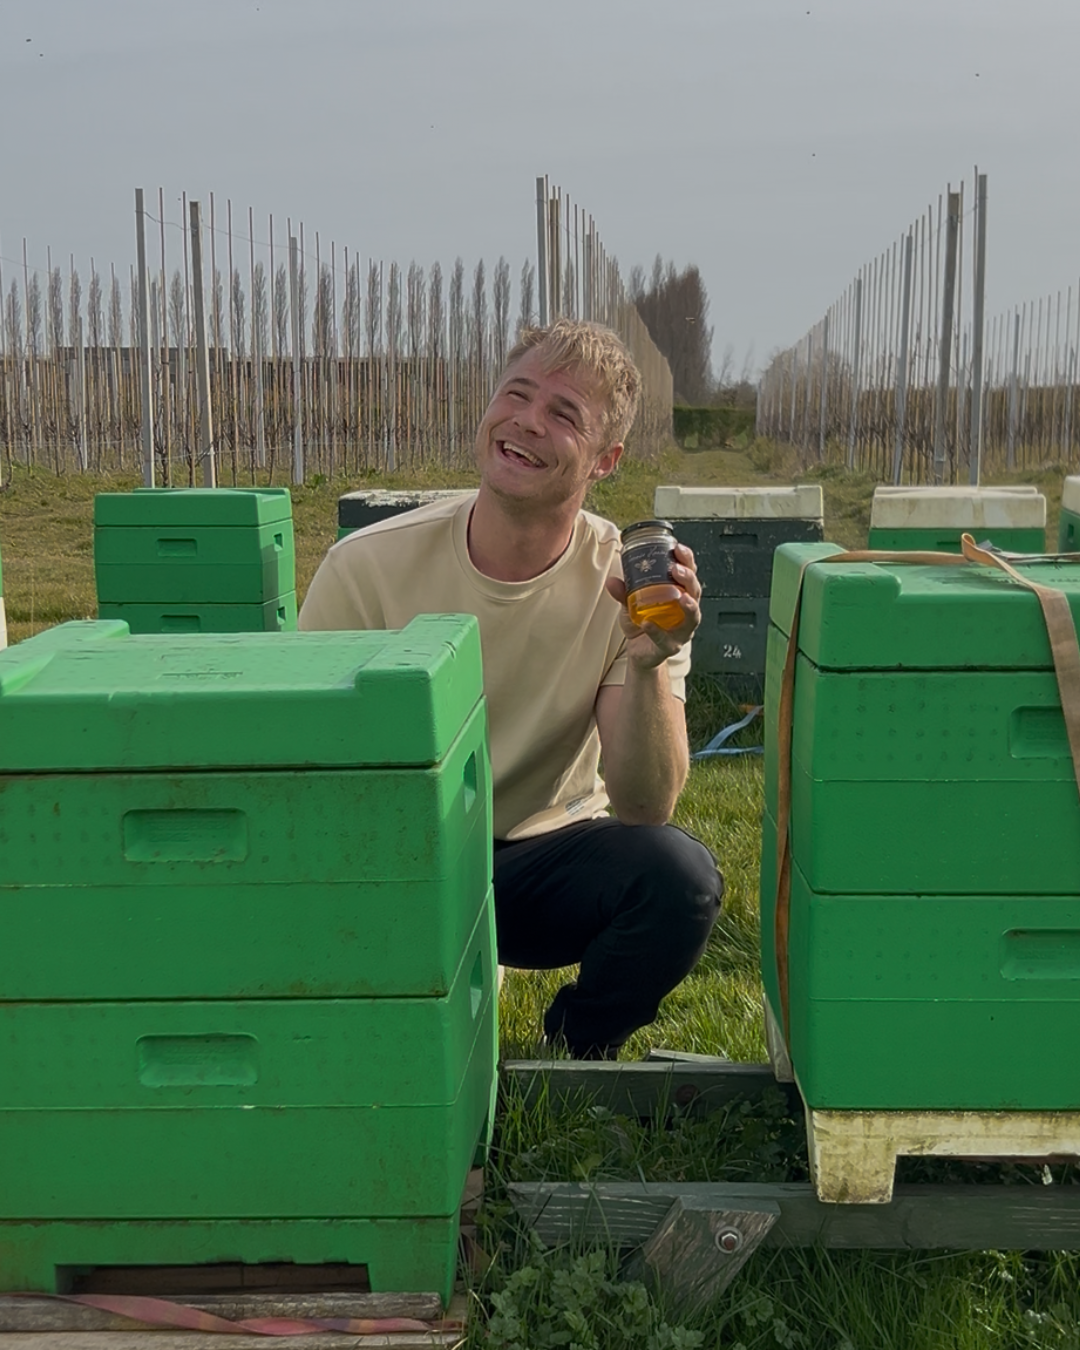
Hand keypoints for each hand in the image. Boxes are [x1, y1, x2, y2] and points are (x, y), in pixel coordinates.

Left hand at [605, 542, 701, 668]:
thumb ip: (624, 592)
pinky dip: (657, 631)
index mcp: (679, 594)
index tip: (678, 548)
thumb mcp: (631, 604)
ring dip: (689, 605)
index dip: (687, 560)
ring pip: (692, 617)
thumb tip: (612, 580)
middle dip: (689, 578)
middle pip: (695, 591)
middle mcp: (685, 611)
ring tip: (680, 596)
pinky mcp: (671, 646)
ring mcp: (681, 630)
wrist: (639, 652)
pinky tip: (648, 623)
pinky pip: (666, 639)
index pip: (689, 573)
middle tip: (677, 569)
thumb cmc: (642, 624)